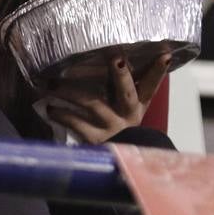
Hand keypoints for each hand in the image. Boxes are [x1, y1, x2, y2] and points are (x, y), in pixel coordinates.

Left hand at [44, 51, 171, 143]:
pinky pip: (76, 123)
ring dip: (70, 91)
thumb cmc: (118, 123)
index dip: (157, 70)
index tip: (164, 54)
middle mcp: (128, 113)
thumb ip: (123, 86)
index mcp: (139, 103)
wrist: (117, 160)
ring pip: (93, 103)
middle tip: (116, 59)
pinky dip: (61, 114)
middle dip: (122, 75)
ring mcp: (112, 126)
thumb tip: (112, 56)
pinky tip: (49, 108)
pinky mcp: (95, 139)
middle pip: (126, 92)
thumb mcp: (127, 106)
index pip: (151, 84)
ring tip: (51, 83)